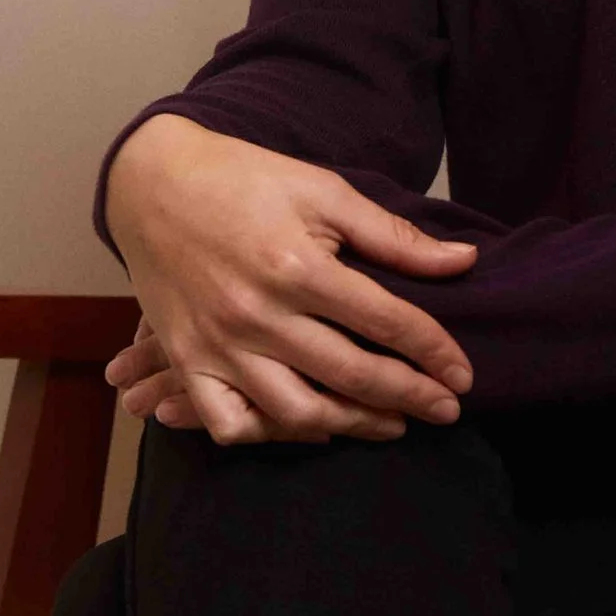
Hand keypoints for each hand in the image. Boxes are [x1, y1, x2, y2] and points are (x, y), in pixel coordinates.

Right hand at [101, 116, 476, 446]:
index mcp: (297, 267)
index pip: (386, 322)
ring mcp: (218, 344)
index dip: (434, 351)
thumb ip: (393, 235)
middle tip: (446, 410)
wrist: (152, 183)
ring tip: (390, 424)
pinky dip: (270, 434)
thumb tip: (463, 261)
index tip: (463, 374)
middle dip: (410, 397)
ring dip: (352, 424)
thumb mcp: (324, 191)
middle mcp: (257, 314)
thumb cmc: (245, 180)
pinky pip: (229, 422)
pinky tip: (309, 424)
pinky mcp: (188, 360)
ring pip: (295, 411)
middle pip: (350, 374)